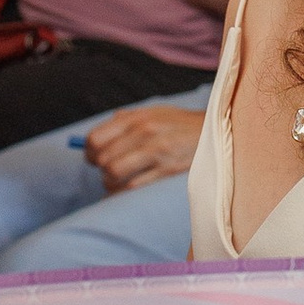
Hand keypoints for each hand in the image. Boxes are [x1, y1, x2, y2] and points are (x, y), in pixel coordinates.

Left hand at [84, 104, 205, 191]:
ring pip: (113, 174)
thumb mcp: (152, 113)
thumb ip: (124, 121)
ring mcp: (156, 151)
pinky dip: (124, 191)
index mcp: (136, 117)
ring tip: (117, 181)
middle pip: (102, 159)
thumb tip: (92, 141)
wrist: (214, 131)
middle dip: (100, 169)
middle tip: (107, 170)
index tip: (93, 158)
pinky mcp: (167, 169)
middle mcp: (144, 132)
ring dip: (111, 182)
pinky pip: (133, 186)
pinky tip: (128, 188)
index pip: (95, 139)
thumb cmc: (179, 125)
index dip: (88, 152)